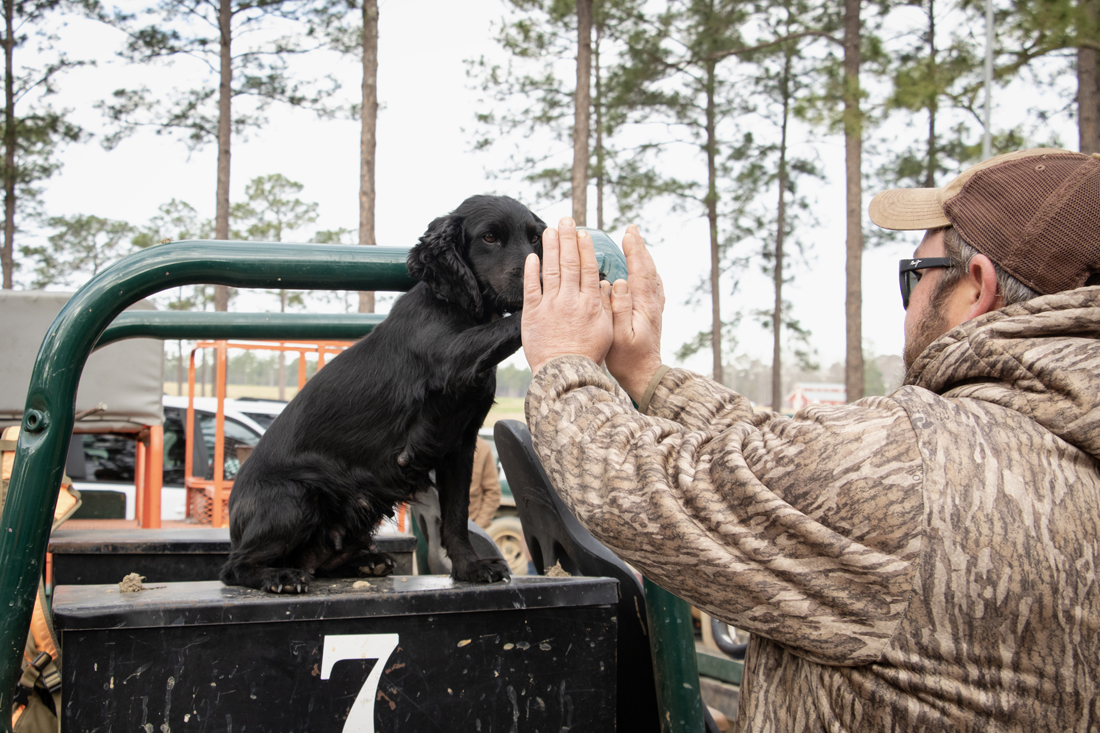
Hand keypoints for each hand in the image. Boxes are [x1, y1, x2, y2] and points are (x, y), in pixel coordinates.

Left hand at [522, 217, 612, 374]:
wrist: (565, 373)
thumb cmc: (588, 354)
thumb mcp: (606, 330)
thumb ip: (607, 305)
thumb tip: (610, 284)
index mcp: (591, 303)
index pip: (589, 269)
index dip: (585, 248)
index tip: (582, 233)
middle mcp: (571, 299)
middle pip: (570, 263)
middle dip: (567, 238)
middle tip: (565, 219)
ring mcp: (551, 305)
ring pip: (551, 270)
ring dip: (550, 247)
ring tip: (548, 229)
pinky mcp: (533, 314)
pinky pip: (531, 288)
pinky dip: (532, 271)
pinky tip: (532, 256)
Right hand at [606, 225, 664, 401]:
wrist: (645, 376)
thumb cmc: (628, 359)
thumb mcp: (619, 335)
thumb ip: (620, 308)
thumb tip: (619, 283)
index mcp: (643, 306)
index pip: (639, 271)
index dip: (634, 251)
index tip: (628, 233)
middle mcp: (652, 304)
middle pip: (648, 269)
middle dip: (640, 248)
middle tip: (632, 230)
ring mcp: (654, 308)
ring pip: (652, 276)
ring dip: (644, 257)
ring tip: (636, 243)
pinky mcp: (653, 314)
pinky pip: (652, 286)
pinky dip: (648, 272)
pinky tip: (643, 270)